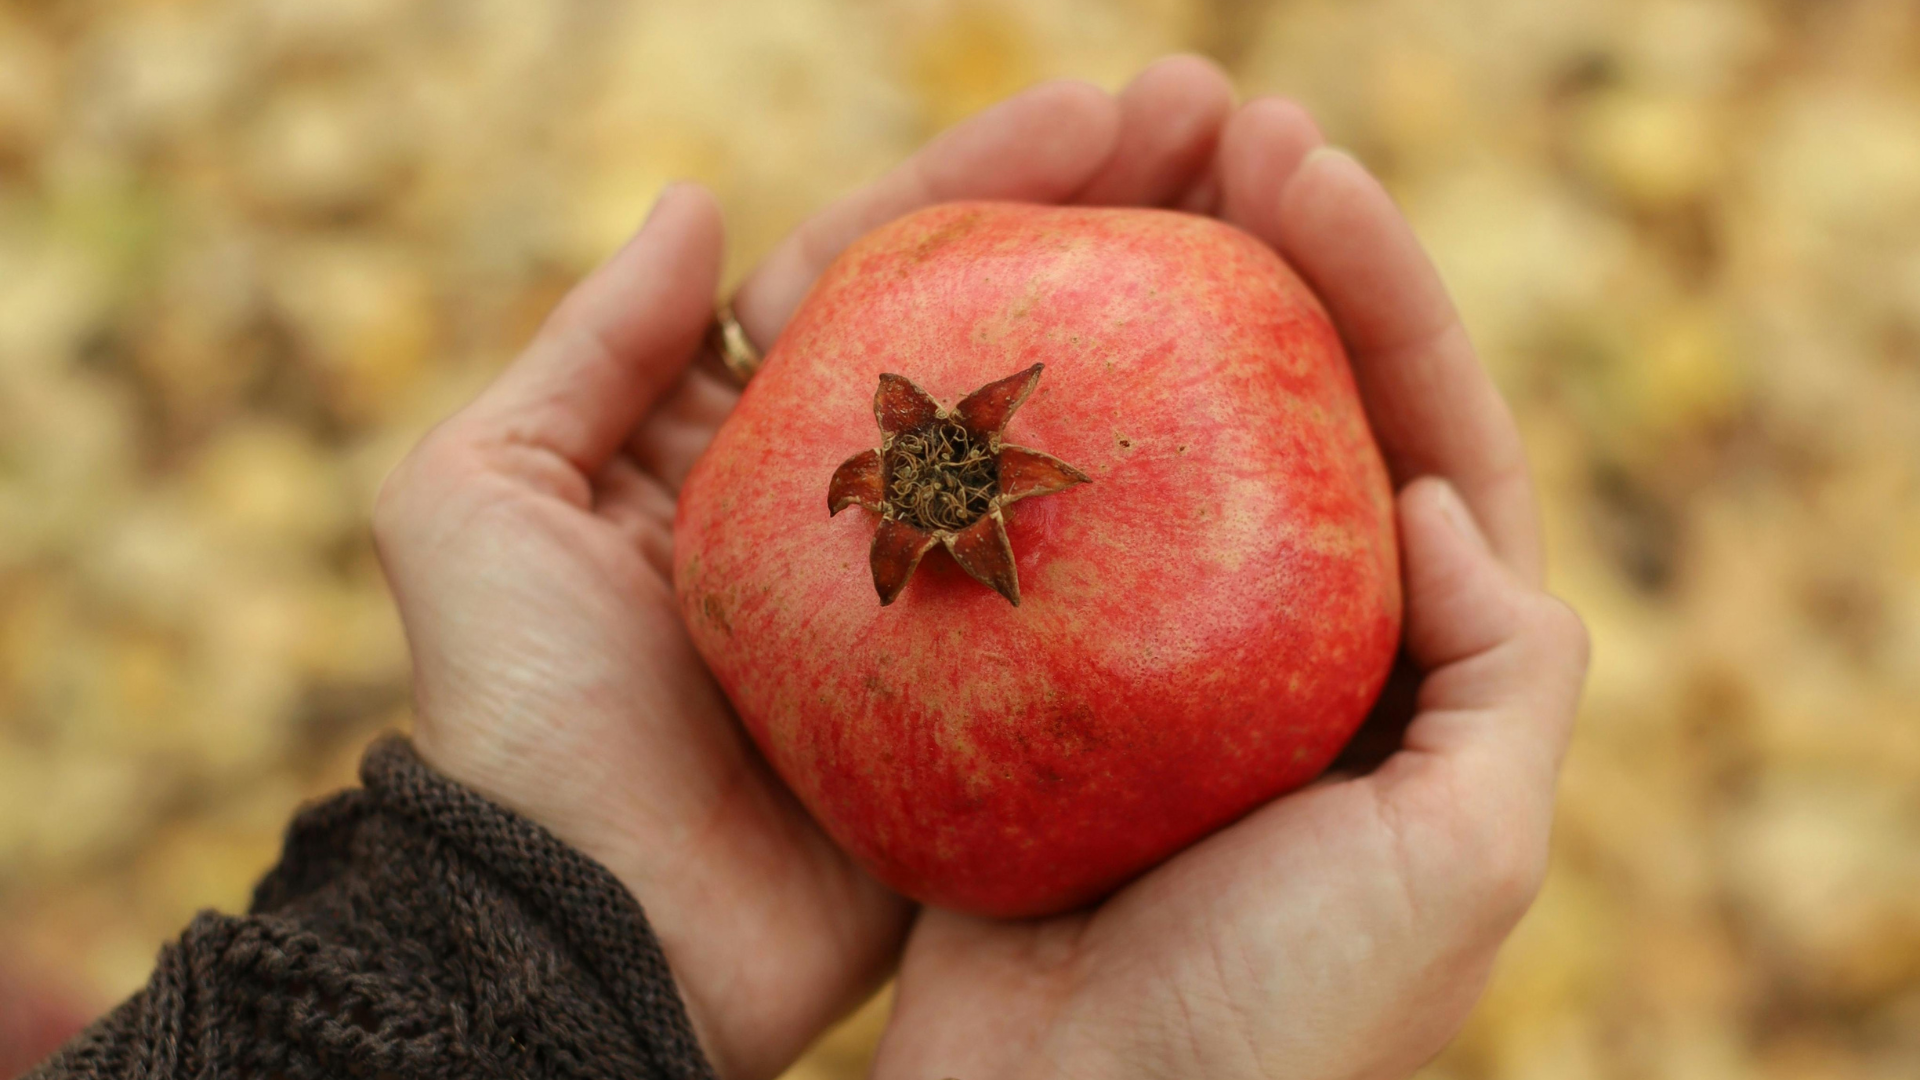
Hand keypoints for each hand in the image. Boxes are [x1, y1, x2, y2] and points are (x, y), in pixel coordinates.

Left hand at [371, 57, 1247, 1079]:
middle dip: (1110, 220)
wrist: (583, 926)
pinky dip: (1169, 522)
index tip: (1116, 108)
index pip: (884, 268)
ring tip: (1280, 229)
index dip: (993, 181)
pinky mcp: (991, 703)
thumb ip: (590, 348)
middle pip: (999, 331)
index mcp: (743, 439)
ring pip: (1059, 445)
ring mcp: (932, 599)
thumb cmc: (517, 714)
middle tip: (1229, 128)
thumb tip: (693, 196)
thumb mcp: (481, 500)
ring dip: (1166, 337)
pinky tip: (1263, 441)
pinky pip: (1089, 596)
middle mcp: (851, 504)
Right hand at [865, 102, 1590, 1077]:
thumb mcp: (1464, 858)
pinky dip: (1021, 434)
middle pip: (1284, 419)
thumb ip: (1507, 674)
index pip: (1420, 441)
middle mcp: (1291, 663)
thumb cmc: (1275, 1028)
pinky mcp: (1041, 695)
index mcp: (1412, 683)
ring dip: (1134, 320)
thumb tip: (1435, 498)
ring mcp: (1159, 672)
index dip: (1380, 292)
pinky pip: (1039, 533)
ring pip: (1156, 456)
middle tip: (1201, 128)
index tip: (1300, 169)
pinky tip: (982, 339)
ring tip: (1096, 182)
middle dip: (1259, 265)